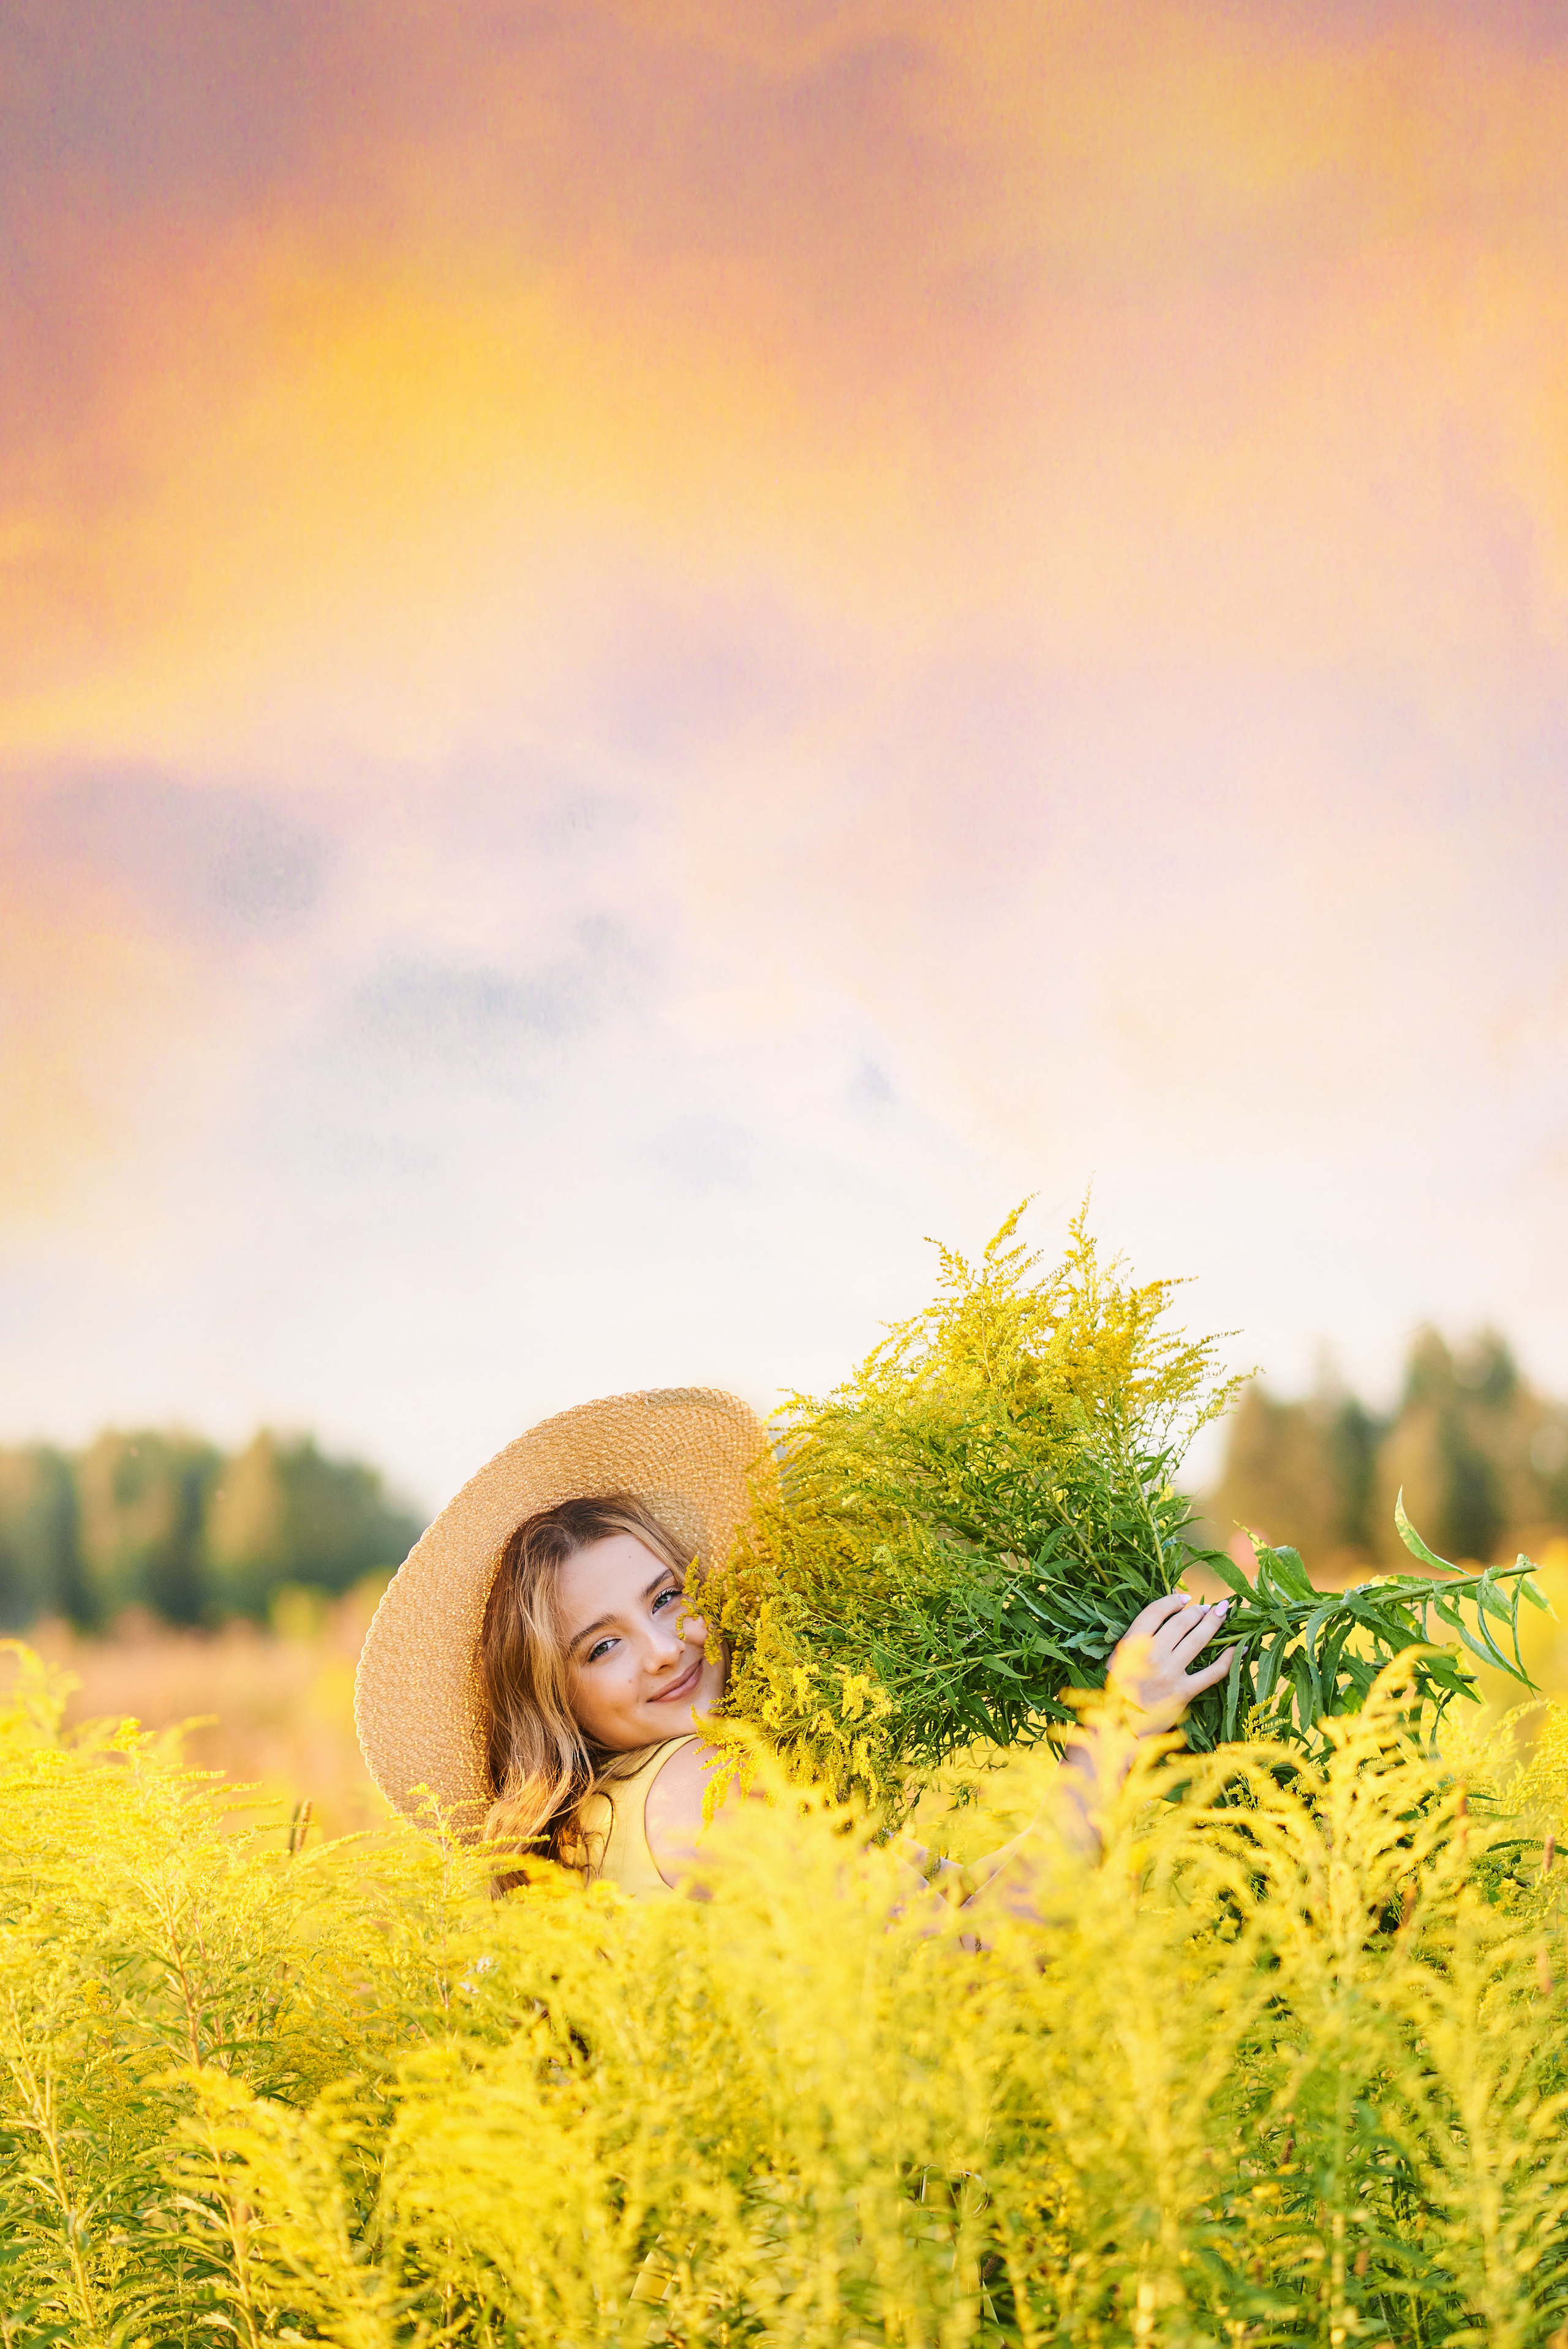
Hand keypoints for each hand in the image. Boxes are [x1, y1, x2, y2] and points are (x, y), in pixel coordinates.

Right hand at [1105, 1592, 1234, 1737]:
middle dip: (1197, 1610)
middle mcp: (1152, 1655)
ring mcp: (1170, 1673)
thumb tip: (1165, 1618)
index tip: (1183, 1598)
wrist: (1120, 1728)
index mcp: (1131, 1644)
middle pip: (1180, 1622)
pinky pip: (1213, 1672)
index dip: (1171, 1600)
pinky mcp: (1184, 1692)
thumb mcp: (1117, 1660)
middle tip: (1207, 1607)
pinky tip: (1239, 1648)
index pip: (1155, 1612)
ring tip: (1221, 1614)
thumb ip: (1135, 1639)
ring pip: (1198, 1640)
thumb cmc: (1117, 1691)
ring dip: (1212, 1624)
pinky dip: (1228, 1659)